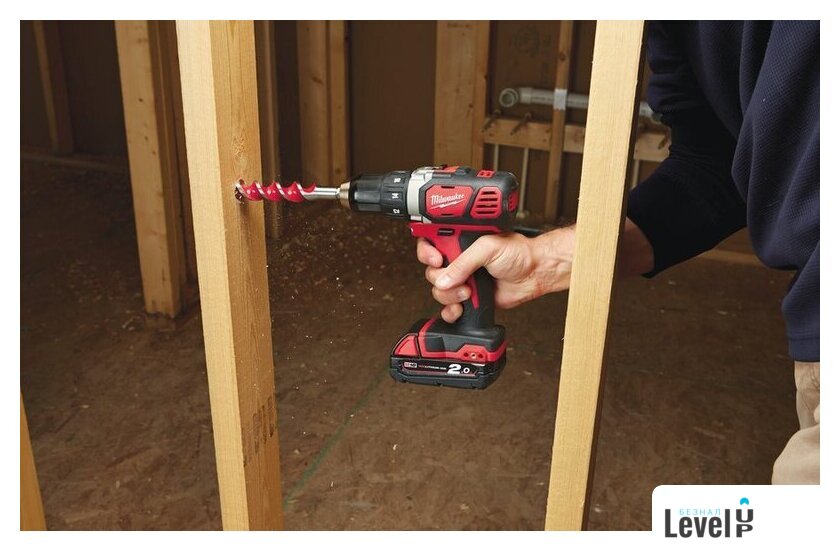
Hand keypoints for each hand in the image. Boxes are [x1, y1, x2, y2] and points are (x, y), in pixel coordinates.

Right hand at [416, 228, 575, 322]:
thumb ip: (464, 262)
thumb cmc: (517, 253)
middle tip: (459, 279)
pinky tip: (460, 308)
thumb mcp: (488, 248)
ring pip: (439, 291)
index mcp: (459, 242)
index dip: (427, 254)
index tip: (436, 261)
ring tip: (469, 292)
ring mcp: (462, 279)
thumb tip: (444, 278)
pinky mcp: (469, 298)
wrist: (534, 274)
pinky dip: (451, 311)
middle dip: (441, 279)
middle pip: (432, 272)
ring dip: (450, 295)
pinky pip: (449, 307)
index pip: (430, 244)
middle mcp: (458, 260)